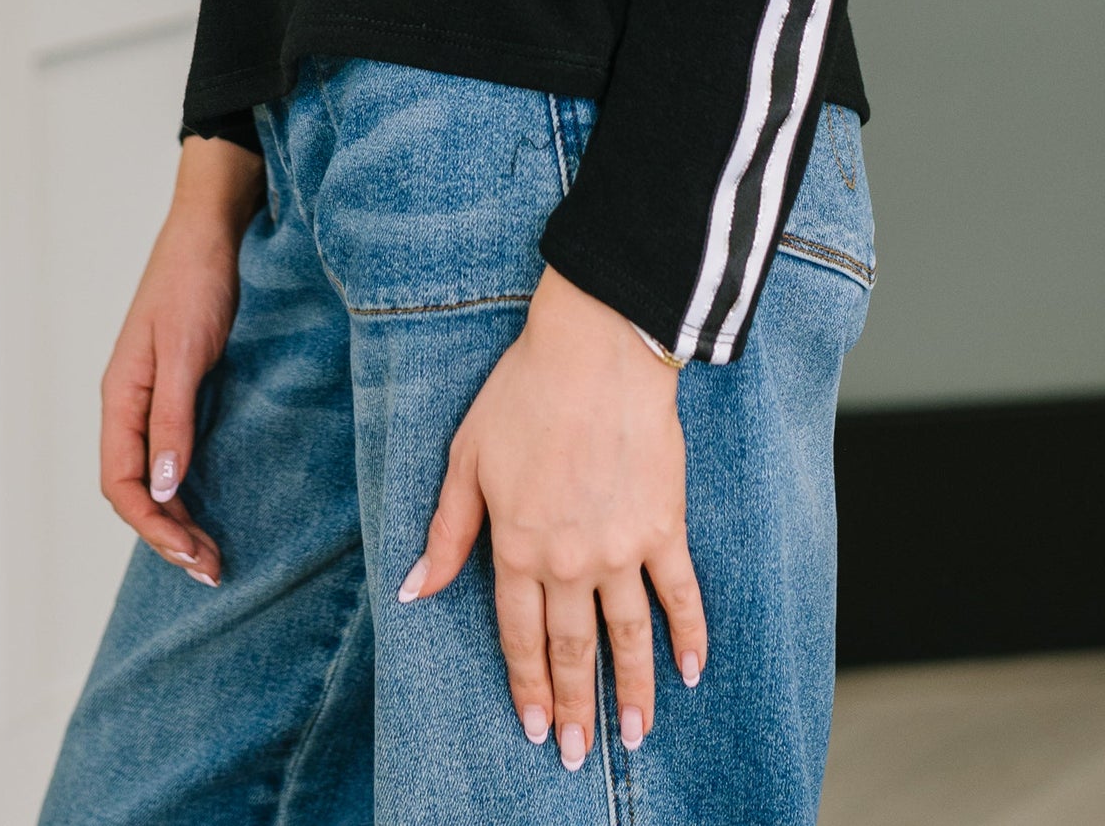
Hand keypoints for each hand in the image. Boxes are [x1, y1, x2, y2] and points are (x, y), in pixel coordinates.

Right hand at [98, 132, 264, 584]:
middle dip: (166, 534)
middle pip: (134, 488)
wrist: (212, 227)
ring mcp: (154, 397)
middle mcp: (130, 403)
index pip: (119, 481)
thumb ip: (172, 418)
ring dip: (177, 519)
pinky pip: (172, 453)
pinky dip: (187, 489)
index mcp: (120, 395)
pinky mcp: (180, 389)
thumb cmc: (195, 279)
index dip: (151, 525)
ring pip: (152, 476)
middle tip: (212, 569)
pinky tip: (210, 506)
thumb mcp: (186, 350)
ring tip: (212, 554)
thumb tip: (160, 487)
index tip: (191, 554)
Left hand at [399, 265, 706, 768]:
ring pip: (628, 637)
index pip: (520, 635)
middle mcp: (568, 560)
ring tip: (636, 737)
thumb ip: (447, 531)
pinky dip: (689, 635)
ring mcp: (621, 547)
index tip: (532, 726)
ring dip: (633, 692)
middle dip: (575, 708)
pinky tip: (691, 672)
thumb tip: (414, 589)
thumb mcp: (467, 457)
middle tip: (575, 754)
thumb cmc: (524, 393)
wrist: (595, 350)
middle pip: (573, 650)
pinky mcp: (664, 526)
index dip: (526, 684)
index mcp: (516, 546)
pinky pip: (679, 593)